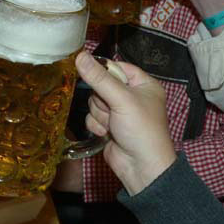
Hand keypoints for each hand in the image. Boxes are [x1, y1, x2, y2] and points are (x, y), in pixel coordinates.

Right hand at [75, 52, 175, 195]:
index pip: (117, 67)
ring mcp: (120, 112)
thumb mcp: (121, 99)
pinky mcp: (109, 126)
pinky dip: (97, 125)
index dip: (103, 70)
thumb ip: (99, 78)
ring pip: (94, 101)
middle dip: (102, 99)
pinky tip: (107, 134)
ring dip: (100, 114)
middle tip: (112, 109)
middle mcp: (132, 96)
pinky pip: (92, 117)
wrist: (142, 168)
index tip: (89, 71)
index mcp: (143, 84)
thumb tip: (80, 56)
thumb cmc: (141, 130)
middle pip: (102, 85)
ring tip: (112, 125)